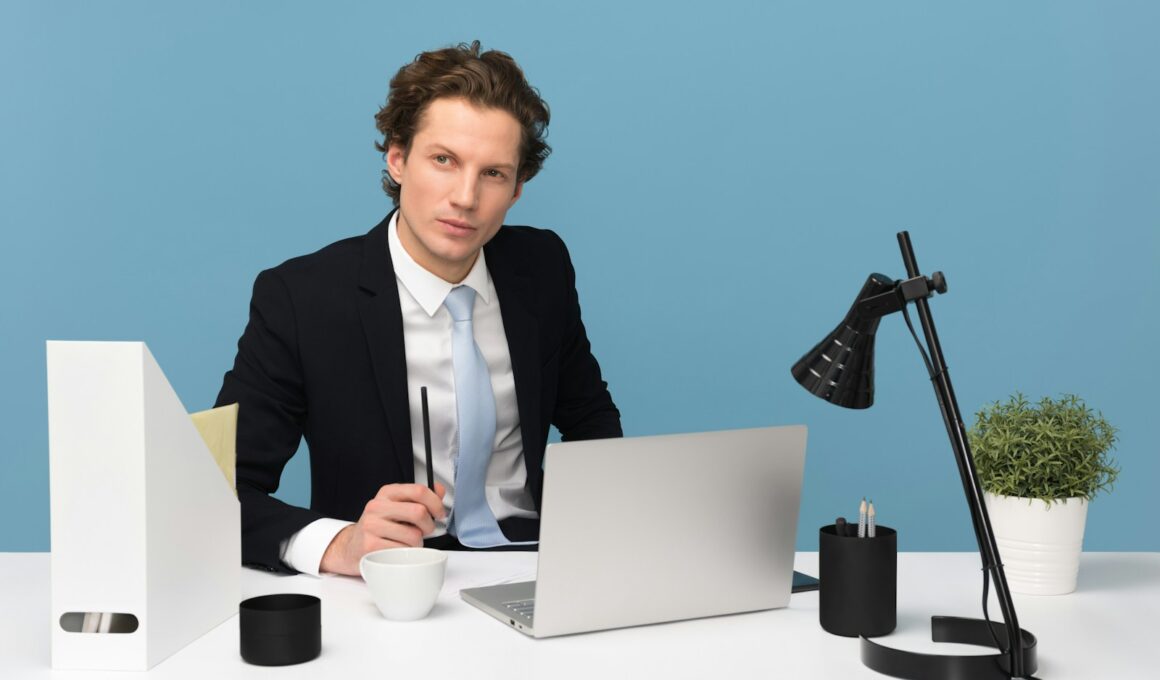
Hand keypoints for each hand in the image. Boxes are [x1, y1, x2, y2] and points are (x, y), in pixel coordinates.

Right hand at [320, 482, 446, 575]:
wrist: (351, 546)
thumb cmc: (380, 527)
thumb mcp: (398, 506)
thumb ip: (419, 498)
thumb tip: (440, 490)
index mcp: (387, 493)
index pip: (418, 490)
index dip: (436, 503)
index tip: (440, 514)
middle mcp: (377, 506)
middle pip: (418, 512)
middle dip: (429, 526)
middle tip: (425, 531)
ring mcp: (371, 526)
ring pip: (413, 536)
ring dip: (417, 544)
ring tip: (407, 543)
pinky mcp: (370, 546)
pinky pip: (402, 551)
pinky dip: (406, 555)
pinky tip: (397, 551)